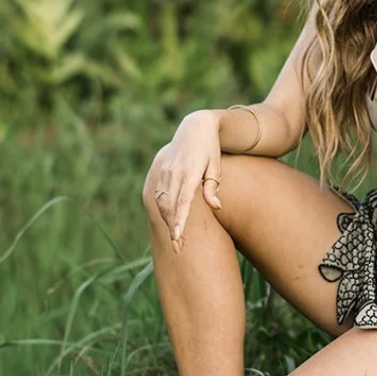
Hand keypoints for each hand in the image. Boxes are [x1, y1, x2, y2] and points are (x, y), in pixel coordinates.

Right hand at [145, 110, 222, 253]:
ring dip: (167, 222)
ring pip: (162, 203)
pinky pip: (160, 195)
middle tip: (178, 249)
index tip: (177, 237)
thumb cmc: (210, 148)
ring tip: (176, 241)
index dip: (180, 221)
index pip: (183, 201)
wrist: (195, 126)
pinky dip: (163, 211)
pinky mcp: (161, 171)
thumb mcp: (216, 165)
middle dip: (173, 228)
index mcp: (190, 172)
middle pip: (170, 206)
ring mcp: (166, 171)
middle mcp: (175, 172)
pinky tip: (170, 223)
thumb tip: (216, 207)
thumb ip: (213, 186)